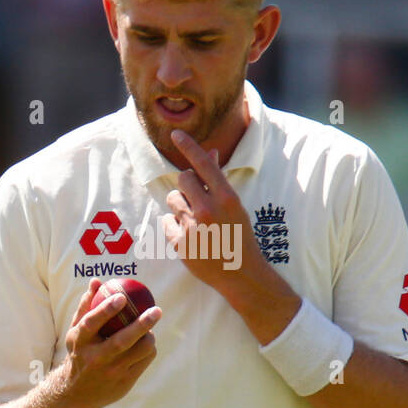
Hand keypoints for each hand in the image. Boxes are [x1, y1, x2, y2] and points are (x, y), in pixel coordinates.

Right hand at [59, 278, 160, 407]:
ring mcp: (111, 373)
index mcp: (80, 342)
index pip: (92, 323)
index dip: (107, 309)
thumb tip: (97, 281)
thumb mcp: (76, 332)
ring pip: (140, 351)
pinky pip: (145, 361)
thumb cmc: (80, 352)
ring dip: (149, 337)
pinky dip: (149, 349)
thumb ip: (86, 306)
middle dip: (142, 324)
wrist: (76, 394)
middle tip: (156, 310)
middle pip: (122, 341)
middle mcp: (95, 358)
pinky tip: (146, 343)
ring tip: (149, 329)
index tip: (122, 296)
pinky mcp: (124, 383)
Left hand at [163, 129, 267, 296]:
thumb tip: (209, 153)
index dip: (188, 146)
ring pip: (173, 200)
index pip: (202, 164)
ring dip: (180, 206)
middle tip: (197, 200)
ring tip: (196, 222)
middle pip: (183, 179)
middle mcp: (208, 209)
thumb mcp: (235, 206)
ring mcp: (192, 227)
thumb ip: (218, 181)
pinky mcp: (180, 243)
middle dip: (187, 186)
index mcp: (226, 197)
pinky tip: (190, 237)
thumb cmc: (239, 236)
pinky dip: (175, 227)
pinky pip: (167, 221)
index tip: (175, 134)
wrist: (240, 273)